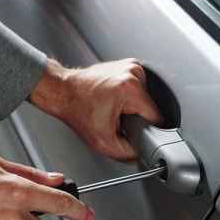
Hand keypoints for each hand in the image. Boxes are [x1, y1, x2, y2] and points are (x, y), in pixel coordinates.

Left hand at [30, 58, 162, 160]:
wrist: (63, 91)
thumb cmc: (77, 110)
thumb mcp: (102, 142)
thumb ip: (127, 153)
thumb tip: (141, 154)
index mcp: (130, 89)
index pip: (156, 117)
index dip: (146, 130)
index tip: (133, 130)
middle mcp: (133, 73)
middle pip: (150, 108)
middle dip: (136, 117)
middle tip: (117, 119)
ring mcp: (131, 66)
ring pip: (145, 99)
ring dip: (133, 107)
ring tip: (113, 108)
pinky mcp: (128, 65)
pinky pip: (138, 89)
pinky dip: (129, 97)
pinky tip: (114, 100)